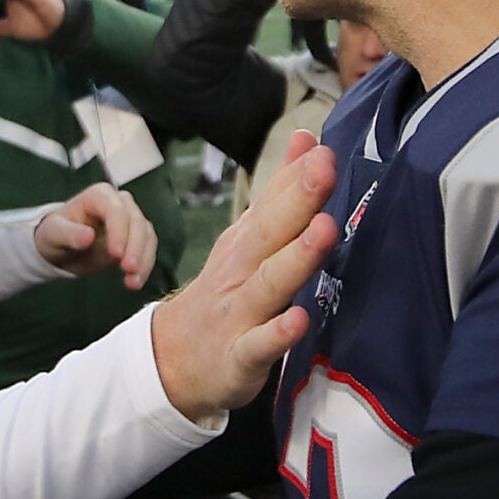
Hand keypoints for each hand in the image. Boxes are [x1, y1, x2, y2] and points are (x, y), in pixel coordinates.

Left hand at [35, 182, 156, 289]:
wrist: (63, 247)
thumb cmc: (56, 234)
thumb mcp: (54, 233)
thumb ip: (70, 234)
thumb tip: (88, 236)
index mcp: (99, 195)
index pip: (116, 210)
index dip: (119, 230)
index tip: (116, 254)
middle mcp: (119, 203)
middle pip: (136, 221)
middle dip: (135, 247)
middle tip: (128, 269)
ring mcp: (130, 219)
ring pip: (146, 235)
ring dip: (143, 260)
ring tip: (133, 282)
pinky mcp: (137, 237)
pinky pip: (148, 249)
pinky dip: (145, 266)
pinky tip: (134, 282)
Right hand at [149, 129, 336, 420]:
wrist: (173, 359)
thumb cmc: (227, 292)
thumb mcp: (247, 239)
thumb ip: (280, 192)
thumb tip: (308, 139)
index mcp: (247, 242)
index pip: (272, 202)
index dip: (296, 176)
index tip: (323, 148)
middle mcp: (241, 271)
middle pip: (269, 232)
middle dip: (298, 200)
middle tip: (324, 169)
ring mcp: (240, 314)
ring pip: (270, 283)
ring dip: (297, 256)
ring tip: (325, 229)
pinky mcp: (240, 358)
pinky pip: (259, 346)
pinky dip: (278, 334)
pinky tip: (299, 319)